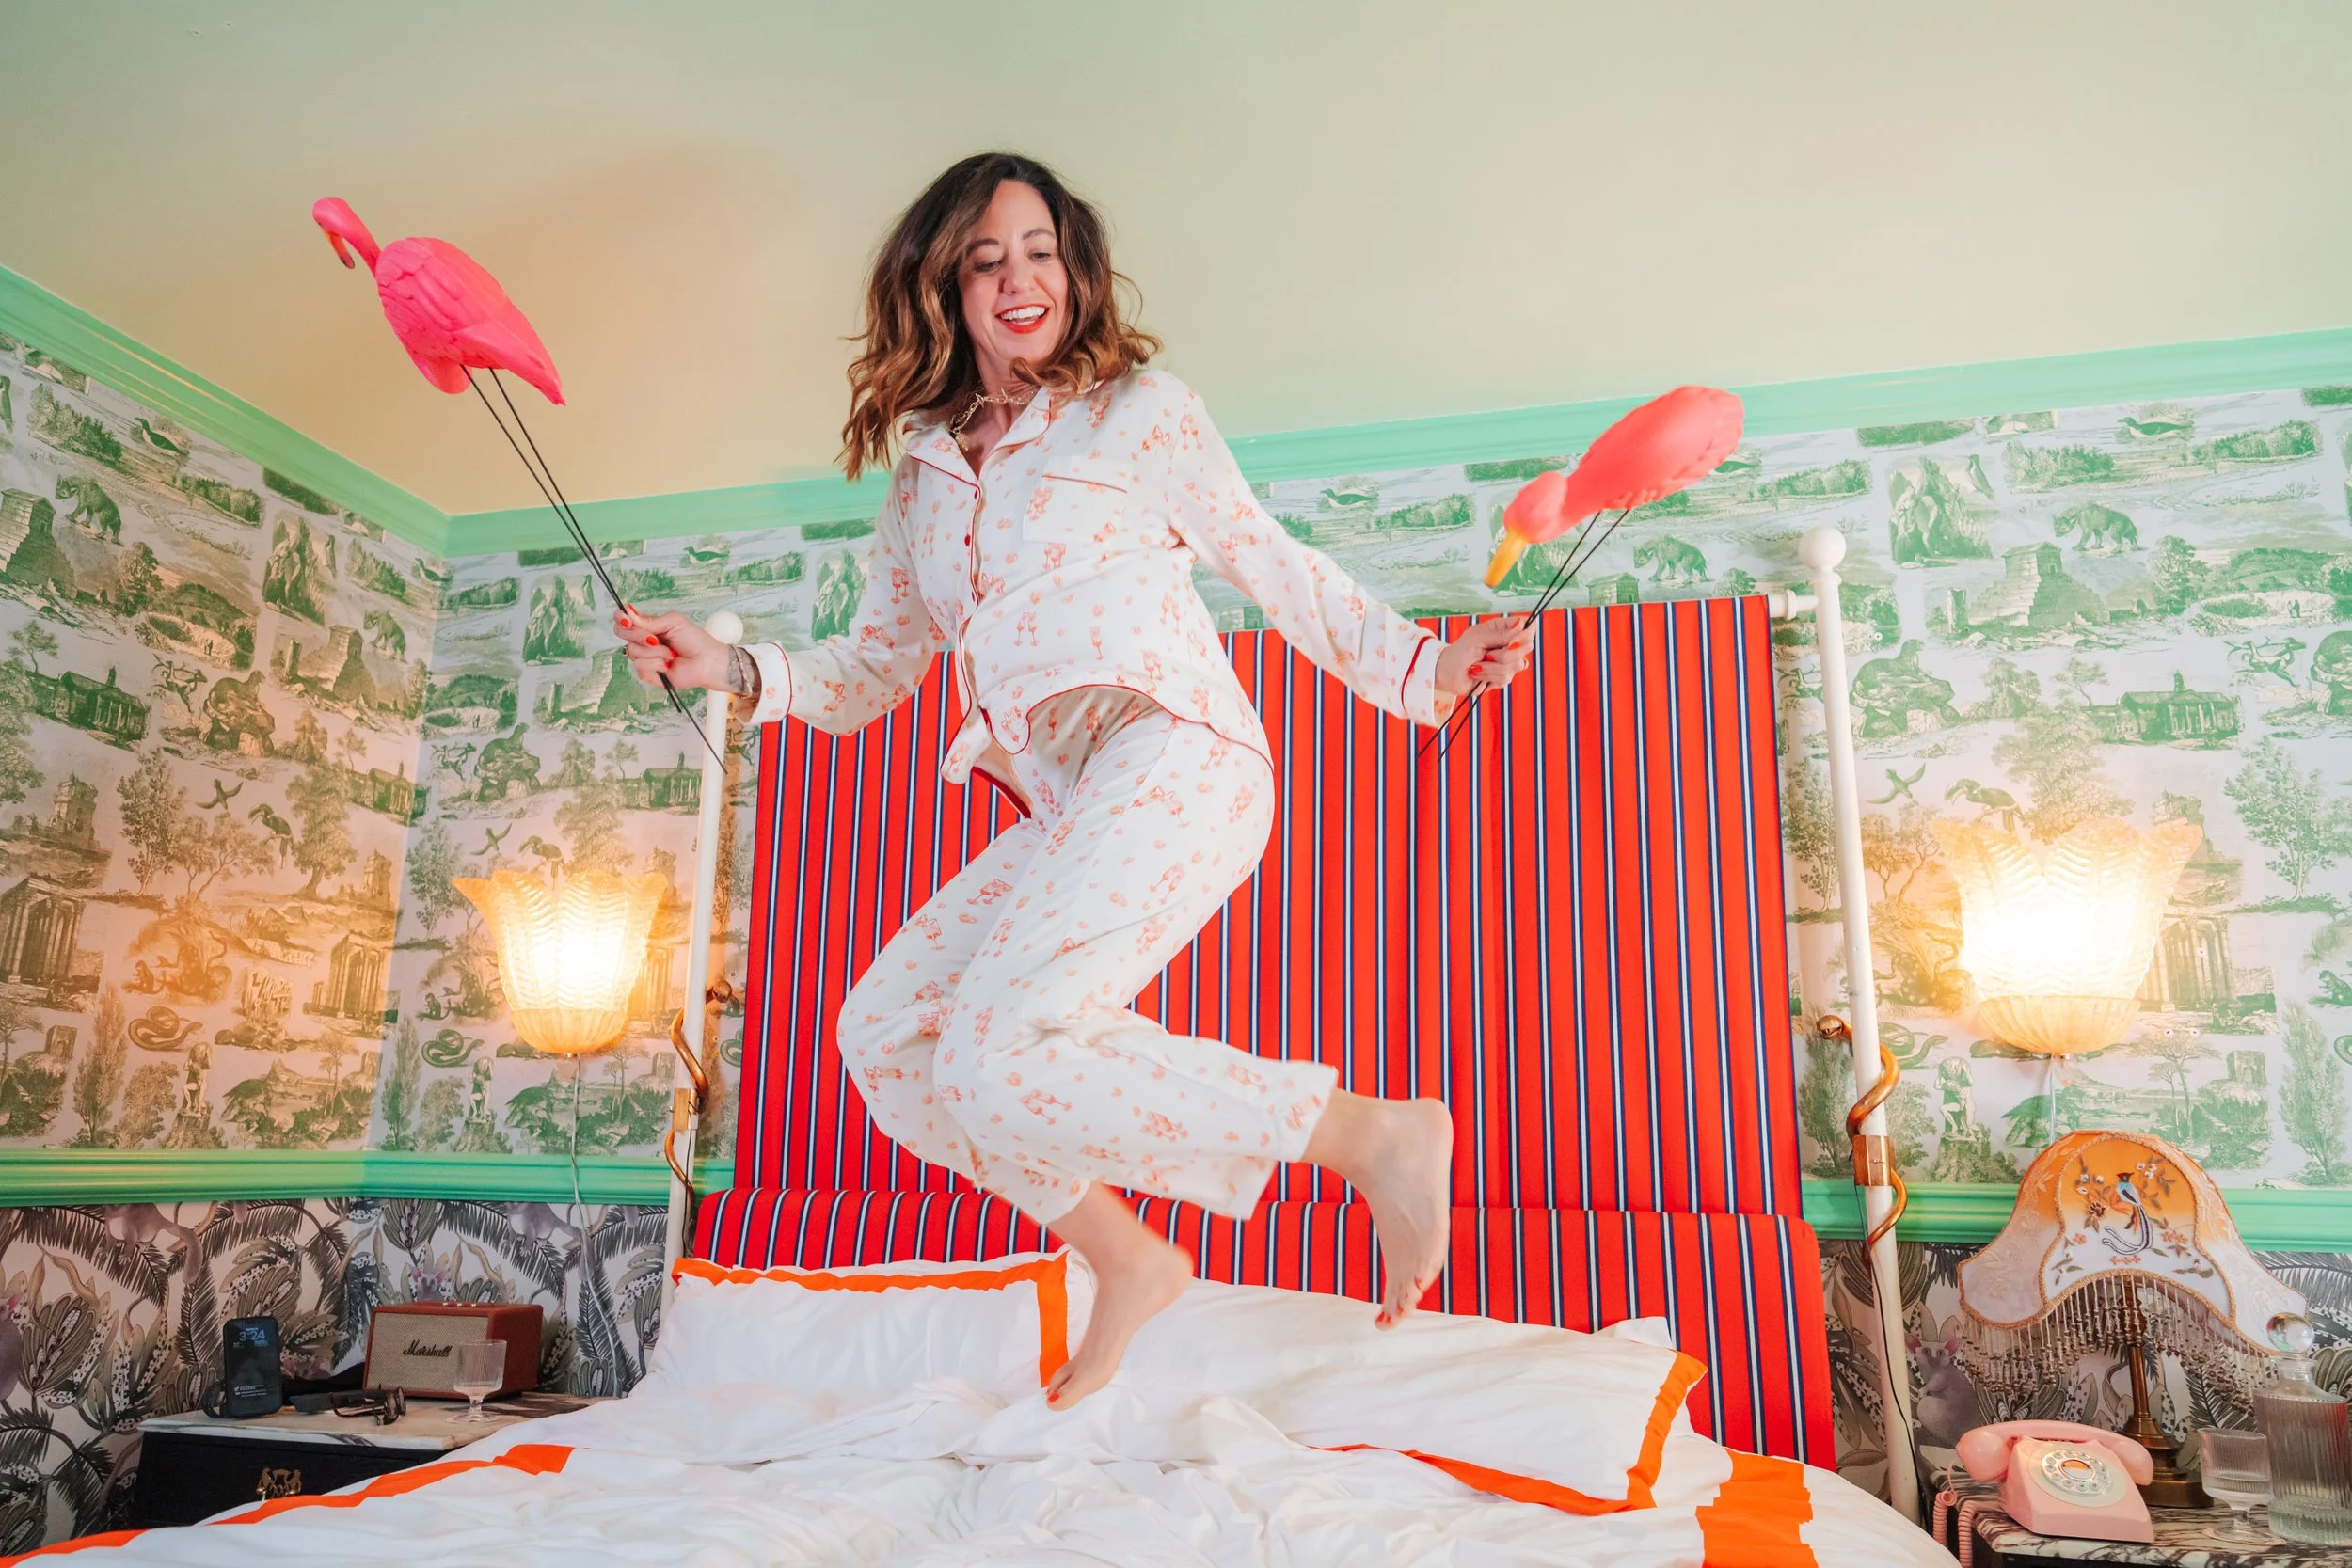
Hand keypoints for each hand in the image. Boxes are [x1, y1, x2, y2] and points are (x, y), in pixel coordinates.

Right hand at [614, 608, 731, 693]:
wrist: (707, 662)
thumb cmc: (695, 640)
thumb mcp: (673, 621)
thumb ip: (650, 619)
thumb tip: (629, 613)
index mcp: (648, 626)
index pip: (623, 620)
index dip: (620, 618)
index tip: (627, 620)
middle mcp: (643, 641)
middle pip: (622, 634)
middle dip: (638, 635)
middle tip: (655, 638)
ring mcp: (645, 658)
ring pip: (633, 651)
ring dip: (655, 651)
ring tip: (671, 653)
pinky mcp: (648, 674)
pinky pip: (640, 666)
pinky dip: (656, 664)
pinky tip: (668, 665)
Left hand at [1433, 617, 1536, 697]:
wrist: (1447, 674)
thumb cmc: (1459, 652)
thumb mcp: (1476, 638)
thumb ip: (1499, 634)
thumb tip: (1521, 625)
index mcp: (1502, 629)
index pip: (1527, 626)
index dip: (1525, 634)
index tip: (1511, 641)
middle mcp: (1508, 644)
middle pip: (1527, 647)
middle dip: (1505, 654)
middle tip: (1487, 654)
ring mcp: (1507, 661)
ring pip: (1517, 665)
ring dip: (1493, 667)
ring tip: (1477, 665)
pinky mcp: (1503, 677)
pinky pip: (1507, 678)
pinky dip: (1489, 676)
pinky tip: (1478, 674)